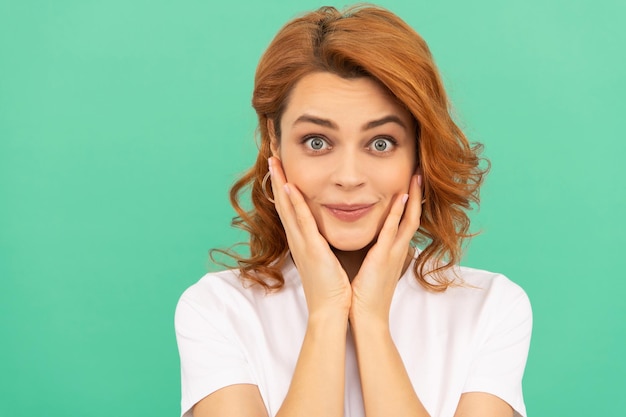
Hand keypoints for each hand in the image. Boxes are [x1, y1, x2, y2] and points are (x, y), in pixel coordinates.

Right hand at [268, 157, 351, 318]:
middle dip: (276, 179)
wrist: (330, 311)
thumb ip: (323, 245)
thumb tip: (325, 234)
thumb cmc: (331, 289)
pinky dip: (294, 202)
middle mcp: (297, 240)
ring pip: (287, 207)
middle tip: (271, 156)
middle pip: (282, 203)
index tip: (281, 168)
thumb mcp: (325, 260)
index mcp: (302, 241)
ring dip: (280, 183)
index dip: (284, 187)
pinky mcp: (311, 249)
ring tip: (274, 161)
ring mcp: (302, 243)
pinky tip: (289, 186)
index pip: (290, 209)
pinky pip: (301, 221)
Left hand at [350, 174, 421, 322]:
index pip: (405, 223)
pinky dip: (398, 213)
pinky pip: (393, 231)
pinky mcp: (384, 257)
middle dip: (417, 195)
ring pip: (408, 219)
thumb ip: (373, 256)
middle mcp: (397, 250)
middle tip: (419, 173)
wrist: (367, 319)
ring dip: (413, 197)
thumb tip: (368, 245)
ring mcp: (393, 253)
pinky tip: (402, 197)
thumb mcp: (371, 270)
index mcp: (393, 253)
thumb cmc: (365, 297)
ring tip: (416, 177)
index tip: (410, 185)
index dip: (409, 204)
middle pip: (412, 216)